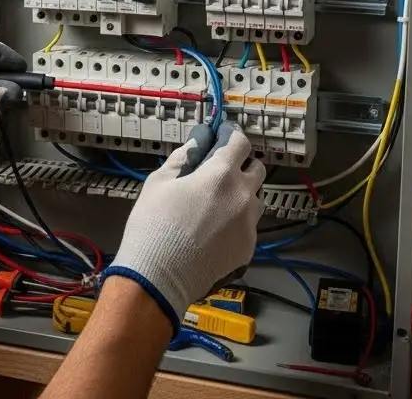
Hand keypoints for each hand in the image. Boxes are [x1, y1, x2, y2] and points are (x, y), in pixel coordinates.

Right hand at [102, 122, 264, 328]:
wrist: (159, 277)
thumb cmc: (153, 225)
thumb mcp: (160, 182)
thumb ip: (184, 157)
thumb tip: (199, 141)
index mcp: (222, 174)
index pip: (240, 142)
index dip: (230, 135)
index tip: (221, 135)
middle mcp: (243, 196)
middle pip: (257, 168)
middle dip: (241, 164)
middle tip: (219, 171)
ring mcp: (249, 225)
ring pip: (256, 198)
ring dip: (242, 194)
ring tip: (218, 204)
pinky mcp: (248, 248)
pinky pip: (249, 226)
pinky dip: (237, 222)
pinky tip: (216, 231)